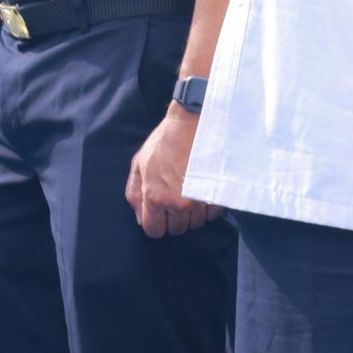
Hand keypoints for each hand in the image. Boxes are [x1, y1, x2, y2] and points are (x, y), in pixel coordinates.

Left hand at [125, 105, 220, 238]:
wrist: (195, 122)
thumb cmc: (165, 141)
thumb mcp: (139, 163)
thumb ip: (134, 194)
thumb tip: (140, 218)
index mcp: (155, 197)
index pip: (154, 230)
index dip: (156, 223)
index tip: (160, 214)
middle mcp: (177, 203)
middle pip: (177, 229)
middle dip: (175, 218)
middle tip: (176, 199)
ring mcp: (200, 200)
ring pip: (196, 223)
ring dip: (193, 213)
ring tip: (190, 192)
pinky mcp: (217, 193)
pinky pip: (213, 213)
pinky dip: (208, 206)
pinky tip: (203, 190)